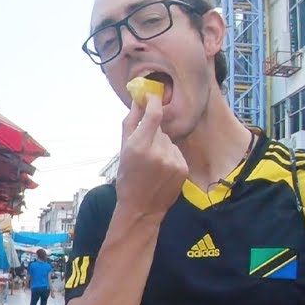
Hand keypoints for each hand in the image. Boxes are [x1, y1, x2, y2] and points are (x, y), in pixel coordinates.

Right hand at [115, 93, 187, 218]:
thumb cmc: (127, 179)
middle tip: (143, 150)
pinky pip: (177, 152)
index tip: (153, 96)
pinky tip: (162, 170)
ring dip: (162, 146)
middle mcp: (158, 152)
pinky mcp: (183, 168)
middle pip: (160, 129)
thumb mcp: (122, 151)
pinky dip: (170, 157)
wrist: (141, 208)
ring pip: (169, 141)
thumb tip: (138, 100)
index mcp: (139, 146)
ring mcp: (173, 160)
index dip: (154, 101)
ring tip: (153, 164)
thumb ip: (130, 123)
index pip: (154, 114)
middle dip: (152, 134)